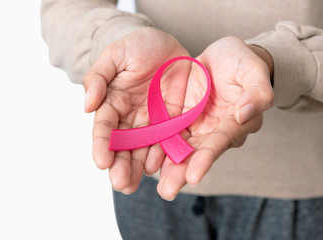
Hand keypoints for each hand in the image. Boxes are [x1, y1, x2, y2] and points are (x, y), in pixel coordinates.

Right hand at [83, 27, 190, 193]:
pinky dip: (163, 157)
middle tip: (120, 184)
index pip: (105, 128)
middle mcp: (130, 118)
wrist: (168, 44)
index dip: (101, 144)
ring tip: (133, 186)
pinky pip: (168, 143)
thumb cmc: (138, 45)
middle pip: (123, 146)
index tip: (101, 161)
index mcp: (113, 103)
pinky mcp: (173, 123)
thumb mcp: (116, 55)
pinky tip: (158, 170)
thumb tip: (86, 105)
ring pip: (143, 150)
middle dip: (119, 166)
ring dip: (137, 169)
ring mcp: (152, 123)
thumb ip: (98, 77)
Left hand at [154, 36, 273, 199]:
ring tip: (153, 186)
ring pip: (179, 149)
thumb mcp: (253, 70)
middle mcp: (214, 131)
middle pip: (196, 154)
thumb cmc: (242, 62)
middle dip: (181, 173)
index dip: (206, 158)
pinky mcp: (178, 119)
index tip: (193, 176)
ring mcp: (194, 127)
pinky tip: (141, 161)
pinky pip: (165, 134)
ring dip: (166, 167)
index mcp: (236, 123)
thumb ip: (256, 93)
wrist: (223, 57)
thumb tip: (244, 114)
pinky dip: (154, 147)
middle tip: (167, 192)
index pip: (220, 141)